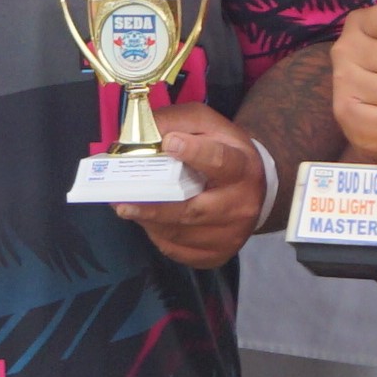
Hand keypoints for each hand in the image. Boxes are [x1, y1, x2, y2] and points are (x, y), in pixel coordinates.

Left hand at [117, 96, 275, 269]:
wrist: (253, 187)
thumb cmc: (224, 150)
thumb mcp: (207, 125)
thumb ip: (177, 121)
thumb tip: (140, 133)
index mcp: (242, 168)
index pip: (220, 162)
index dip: (195, 153)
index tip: (169, 143)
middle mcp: (240, 205)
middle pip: (192, 210)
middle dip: (154, 207)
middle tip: (122, 202)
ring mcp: (230, 235)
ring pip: (179, 233)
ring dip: (148, 221)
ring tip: (126, 207)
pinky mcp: (217, 255)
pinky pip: (178, 250)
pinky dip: (157, 236)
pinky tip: (147, 221)